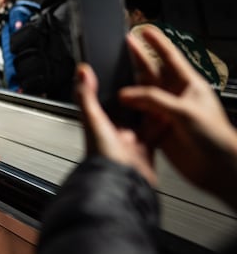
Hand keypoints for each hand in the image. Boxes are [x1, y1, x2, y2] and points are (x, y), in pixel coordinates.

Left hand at [74, 62, 156, 185]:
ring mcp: (131, 141)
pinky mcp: (146, 150)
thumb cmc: (101, 156)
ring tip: (163, 92)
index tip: (124, 70)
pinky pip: (157, 133)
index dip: (116, 86)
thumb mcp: (93, 119)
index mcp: (99, 122)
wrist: (121, 182)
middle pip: (129, 107)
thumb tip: (82, 71)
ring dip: (153, 108)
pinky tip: (171, 114)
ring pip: (144, 118)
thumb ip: (87, 95)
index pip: (108, 98)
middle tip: (151, 79)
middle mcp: (115, 131)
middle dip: (139, 96)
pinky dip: (164, 124)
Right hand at [119, 28, 236, 207]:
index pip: (171, 56)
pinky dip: (128, 111)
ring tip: (113, 75)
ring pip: (143, 95)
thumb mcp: (183, 111)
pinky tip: (117, 105)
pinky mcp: (158, 130)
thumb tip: (126, 94)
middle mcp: (176, 96)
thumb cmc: (215, 137)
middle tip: (125, 44)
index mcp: (189, 84)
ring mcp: (166, 113)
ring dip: (129, 86)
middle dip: (139, 58)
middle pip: (153, 72)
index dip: (158, 41)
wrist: (218, 168)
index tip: (145, 29)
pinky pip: (139, 116)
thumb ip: (153, 100)